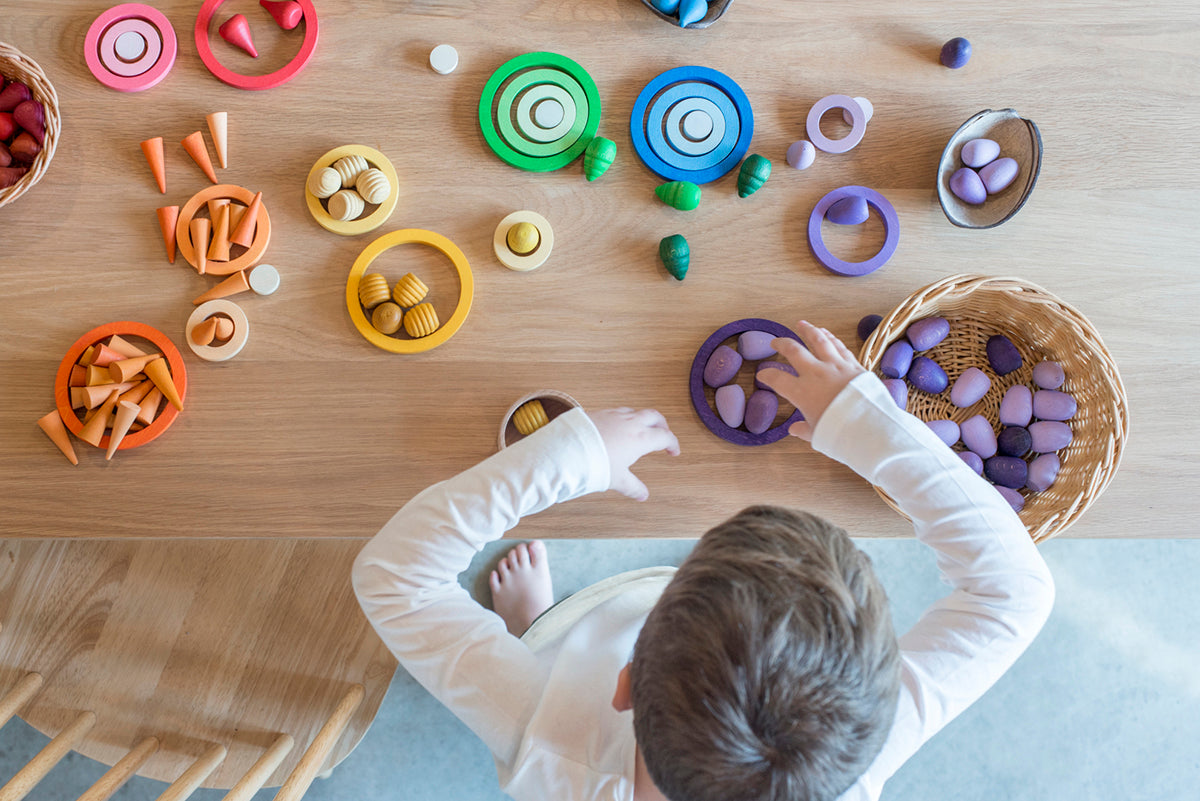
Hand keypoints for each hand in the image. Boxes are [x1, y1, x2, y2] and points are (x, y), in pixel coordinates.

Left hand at [588, 408, 679, 501]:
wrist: (568, 450)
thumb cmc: (594, 464)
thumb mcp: (617, 479)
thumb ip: (632, 487)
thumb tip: (642, 495)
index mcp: (640, 438)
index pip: (665, 437)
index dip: (672, 444)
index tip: (673, 451)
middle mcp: (630, 423)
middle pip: (655, 417)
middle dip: (662, 425)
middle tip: (664, 434)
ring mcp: (615, 415)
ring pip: (636, 411)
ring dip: (644, 419)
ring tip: (642, 429)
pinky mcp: (600, 412)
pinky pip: (619, 411)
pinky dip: (625, 417)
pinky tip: (618, 426)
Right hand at [757, 320, 865, 441]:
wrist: (870, 427)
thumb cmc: (840, 433)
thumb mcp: (817, 435)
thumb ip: (804, 429)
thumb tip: (794, 429)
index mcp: (802, 392)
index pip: (777, 379)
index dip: (767, 375)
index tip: (762, 373)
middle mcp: (816, 374)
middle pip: (794, 351)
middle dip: (782, 344)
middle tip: (775, 342)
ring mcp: (836, 366)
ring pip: (819, 341)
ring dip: (808, 331)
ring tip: (801, 324)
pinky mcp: (854, 365)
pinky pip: (839, 346)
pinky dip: (830, 338)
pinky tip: (826, 333)